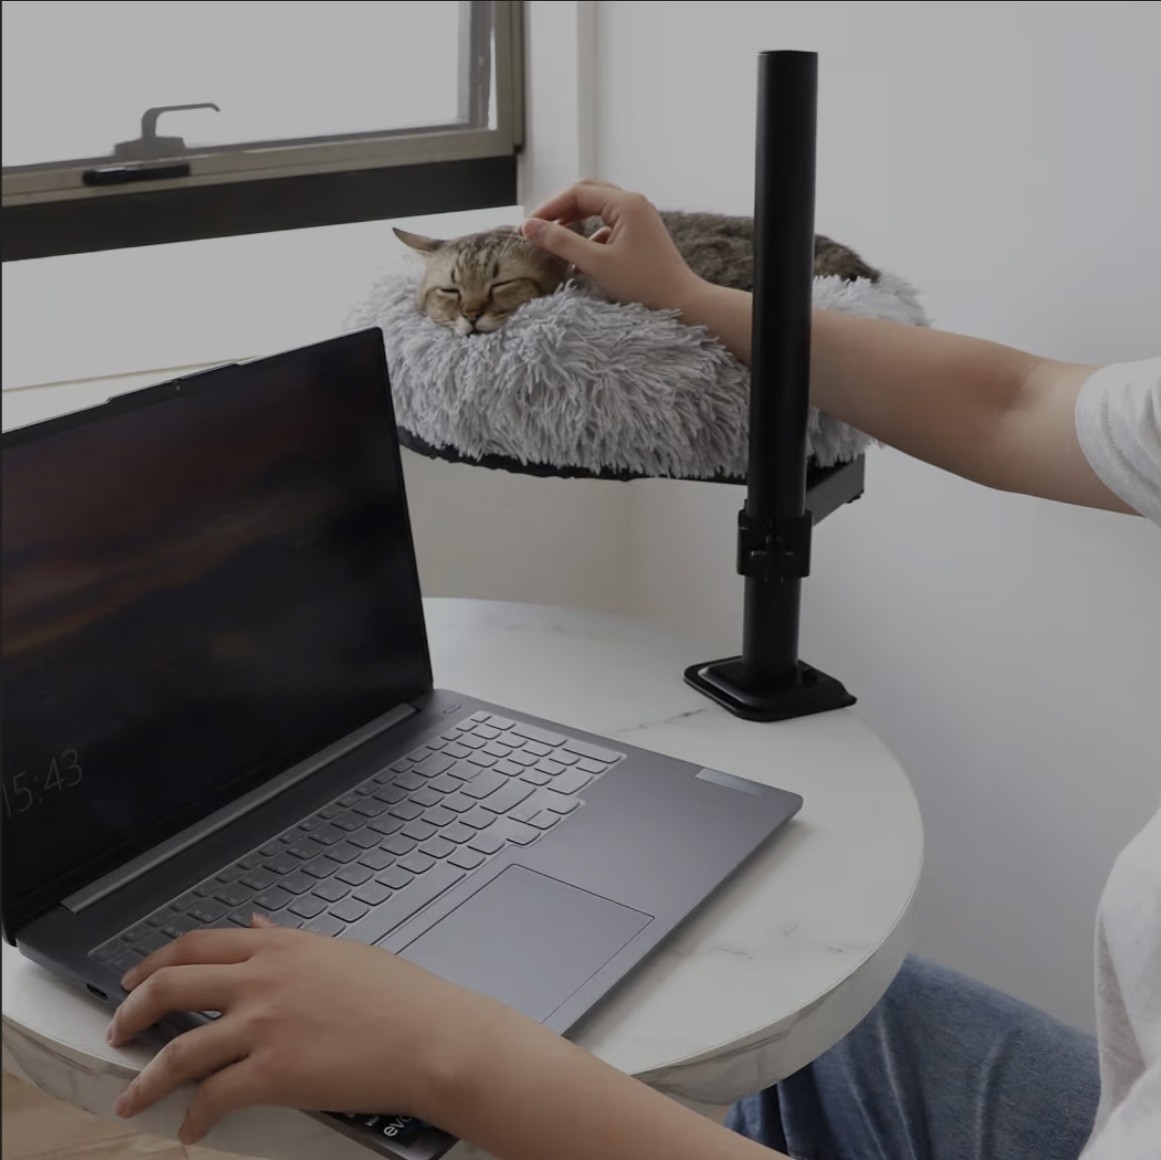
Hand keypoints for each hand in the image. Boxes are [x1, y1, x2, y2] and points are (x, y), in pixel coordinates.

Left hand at [106, 919, 521, 1145]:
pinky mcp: (272, 1073)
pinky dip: (193, 1118)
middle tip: (117, 1030)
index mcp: (280, 945)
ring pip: (177, 1050)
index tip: (135, 979)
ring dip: (145, 1079)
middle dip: (131, 1011)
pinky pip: (212, 1098)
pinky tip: (191, 1129)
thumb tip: (259, 926)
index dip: (154, 962)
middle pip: (171, 985)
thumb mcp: (339, 951)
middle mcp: (262, 978)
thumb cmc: (398, 997)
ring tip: (132, 1096)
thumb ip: (290, 941)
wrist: (428, 1036)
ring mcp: (263, 1025)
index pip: (197, 943)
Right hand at [522, 180, 704, 312]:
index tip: (527, 228)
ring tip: (553, 243)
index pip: (577, 192)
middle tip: (537, 229)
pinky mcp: (640, 237)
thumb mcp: (596, 264)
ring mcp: (639, 219)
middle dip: (559, 211)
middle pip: (586, 195)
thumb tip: (529, 228)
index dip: (548, 208)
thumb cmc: (643, 285)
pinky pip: (608, 229)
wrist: (683, 304)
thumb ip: (561, 243)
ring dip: (573, 225)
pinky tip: (578, 262)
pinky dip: (589, 240)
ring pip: (596, 212)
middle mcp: (634, 204)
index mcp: (626, 203)